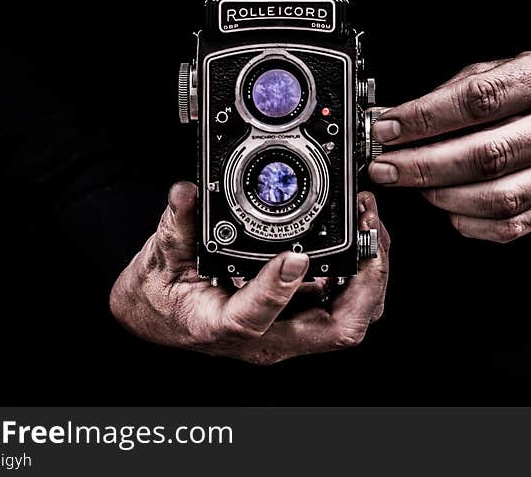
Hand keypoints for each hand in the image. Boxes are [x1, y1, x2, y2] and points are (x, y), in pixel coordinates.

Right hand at [110, 182, 389, 363]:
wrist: (159, 316)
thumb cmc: (160, 296)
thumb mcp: (159, 257)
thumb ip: (175, 225)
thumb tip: (186, 194)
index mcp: (221, 325)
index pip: (254, 319)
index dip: (279, 290)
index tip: (294, 256)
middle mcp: (265, 337)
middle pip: (336, 329)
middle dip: (365, 281)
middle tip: (370, 233)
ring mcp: (287, 330)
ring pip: (350, 318)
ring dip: (371, 276)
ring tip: (372, 227)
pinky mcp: (299, 317)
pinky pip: (344, 304)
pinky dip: (361, 273)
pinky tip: (362, 239)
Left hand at [368, 50, 530, 241]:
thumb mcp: (502, 69)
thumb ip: (450, 93)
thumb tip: (394, 120)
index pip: (479, 99)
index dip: (425, 118)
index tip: (386, 128)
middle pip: (487, 155)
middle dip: (423, 166)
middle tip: (385, 167)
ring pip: (498, 197)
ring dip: (442, 195)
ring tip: (412, 185)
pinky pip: (510, 225)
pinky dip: (468, 221)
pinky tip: (446, 205)